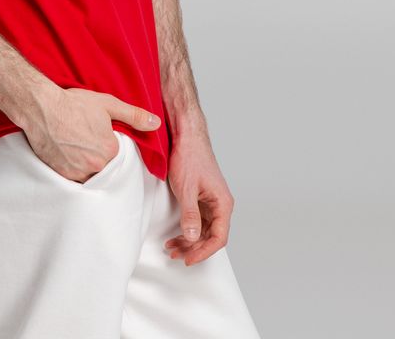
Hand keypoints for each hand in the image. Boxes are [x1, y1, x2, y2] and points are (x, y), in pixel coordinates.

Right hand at [21, 87, 161, 183]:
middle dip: (101, 158)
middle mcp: (96, 165)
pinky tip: (70, 156)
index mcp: (110, 150)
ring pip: (91, 176)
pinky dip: (75, 172)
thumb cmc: (74, 104)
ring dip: (89, 168)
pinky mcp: (62, 176)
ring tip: (80, 150)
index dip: (113, 147)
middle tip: (90, 142)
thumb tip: (156, 123)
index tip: (103, 138)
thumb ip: (134, 115)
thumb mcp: (107, 104)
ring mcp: (78, 173)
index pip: (120, 156)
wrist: (41, 108)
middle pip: (106, 168)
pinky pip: (75, 181)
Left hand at [163, 115, 234, 265]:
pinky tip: (176, 234)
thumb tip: (193, 238)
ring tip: (171, 247)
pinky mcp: (201, 197)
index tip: (188, 259)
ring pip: (203, 230)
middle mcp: (220, 204)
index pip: (219, 238)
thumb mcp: (186, 188)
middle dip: (193, 248)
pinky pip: (197, 220)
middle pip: (210, 236)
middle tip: (175, 254)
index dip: (203, 252)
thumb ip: (190, 215)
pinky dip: (187, 229)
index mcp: (223, 203)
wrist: (185, 136)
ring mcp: (210, 201)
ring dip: (188, 240)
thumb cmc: (189, 157)